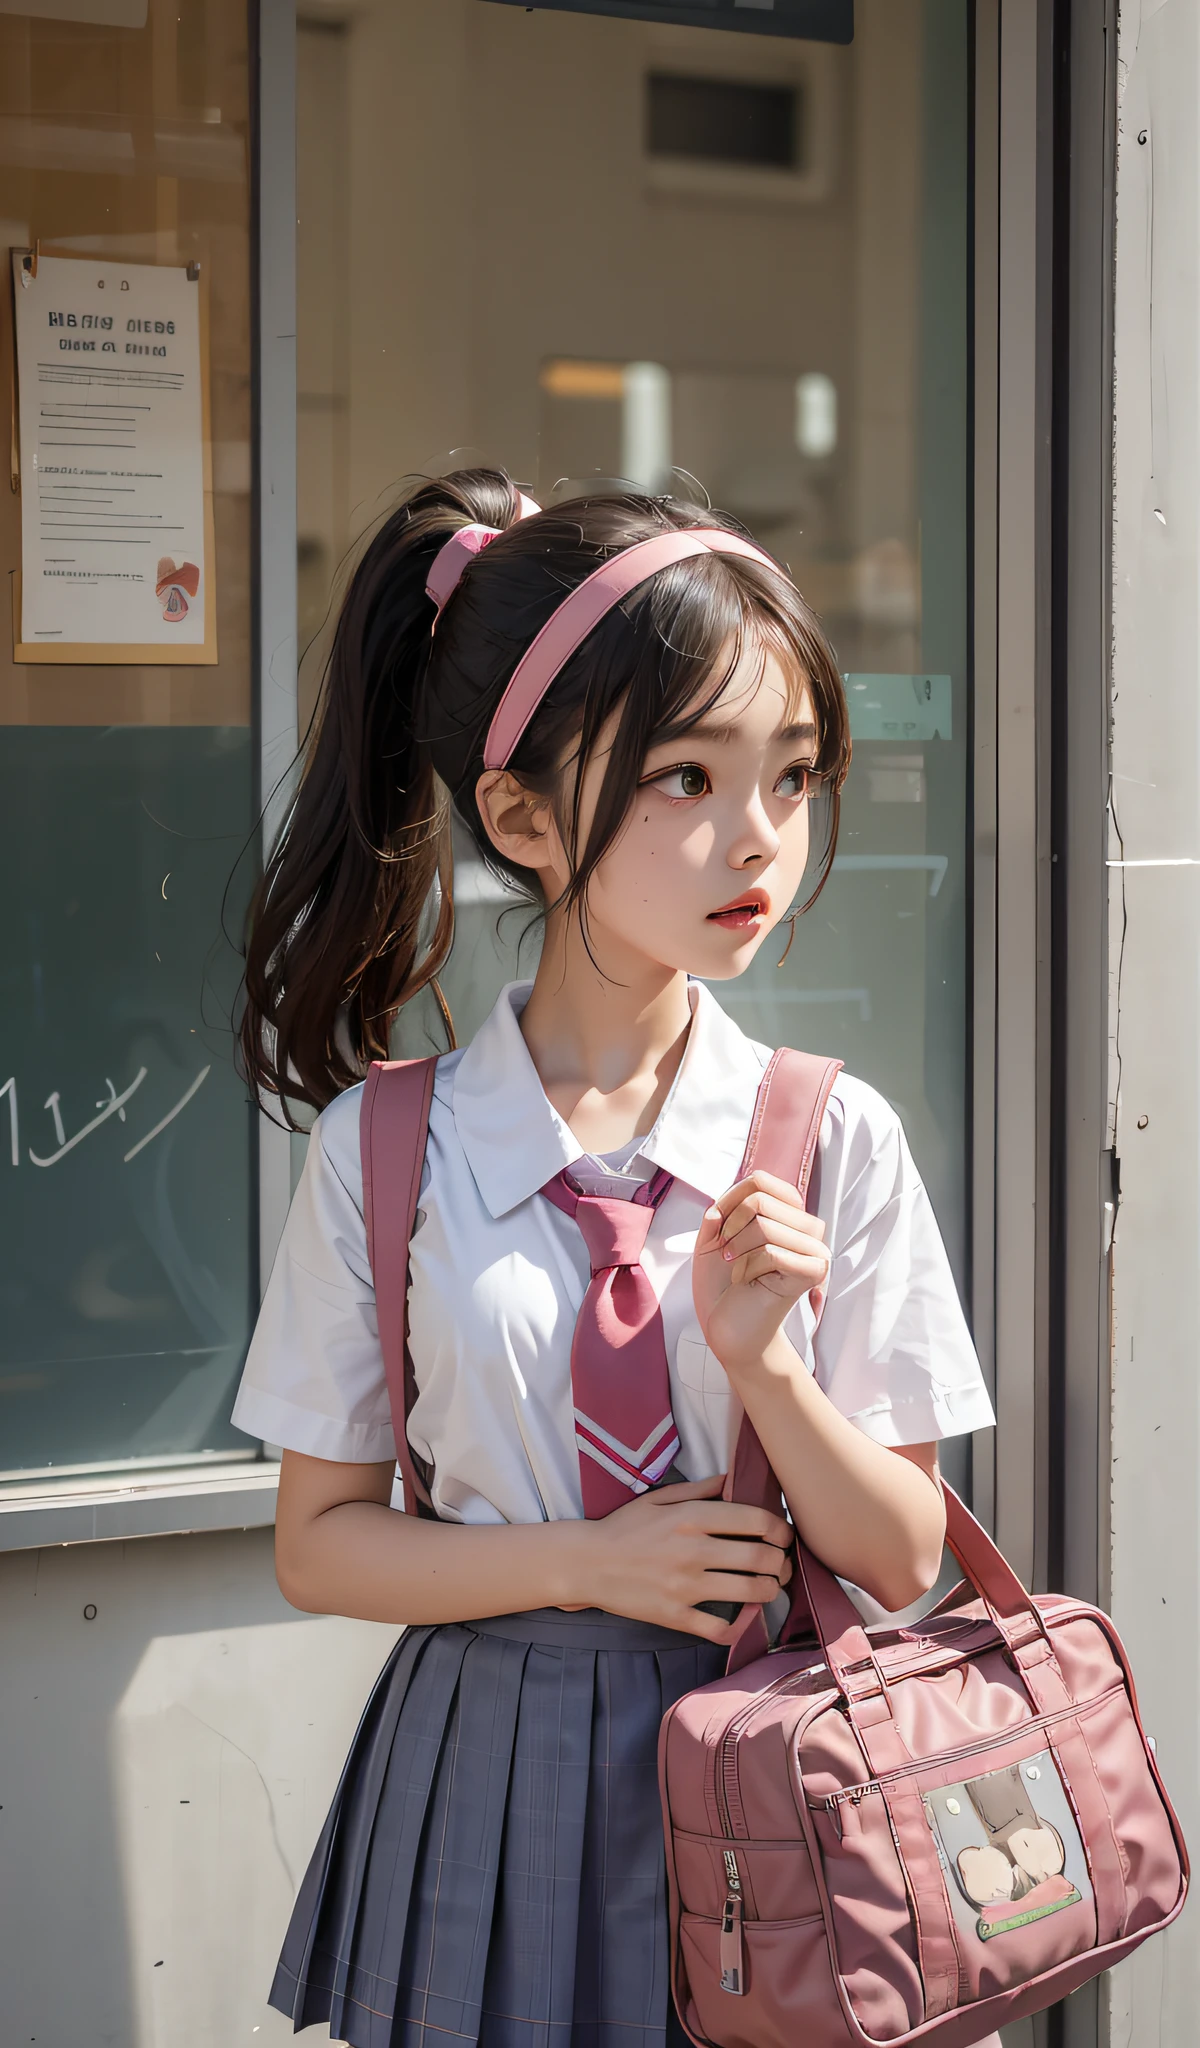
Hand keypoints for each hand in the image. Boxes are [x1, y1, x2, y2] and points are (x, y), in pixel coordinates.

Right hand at [565, 1475, 792, 1644]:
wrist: (586, 1563)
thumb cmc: (623, 1528)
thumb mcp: (658, 1498)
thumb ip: (699, 1489)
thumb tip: (732, 1478)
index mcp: (691, 1518)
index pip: (754, 1521)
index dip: (780, 1529)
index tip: (784, 1535)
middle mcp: (693, 1551)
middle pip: (760, 1558)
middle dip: (782, 1562)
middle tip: (784, 1564)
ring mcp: (685, 1586)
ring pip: (749, 1591)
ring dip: (770, 1590)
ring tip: (771, 1586)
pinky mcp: (675, 1615)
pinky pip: (720, 1627)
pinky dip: (739, 1625)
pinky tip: (743, 1616)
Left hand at [692, 1169, 829, 1376]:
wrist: (726, 1327)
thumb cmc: (722, 1284)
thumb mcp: (712, 1236)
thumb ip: (721, 1208)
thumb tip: (727, 1200)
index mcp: (786, 1214)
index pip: (761, 1181)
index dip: (729, 1202)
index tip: (720, 1230)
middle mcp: (806, 1228)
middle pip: (761, 1200)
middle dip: (731, 1228)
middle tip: (728, 1254)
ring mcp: (813, 1249)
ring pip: (765, 1225)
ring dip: (739, 1250)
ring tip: (739, 1269)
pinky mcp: (812, 1272)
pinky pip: (772, 1251)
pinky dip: (749, 1267)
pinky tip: (748, 1281)